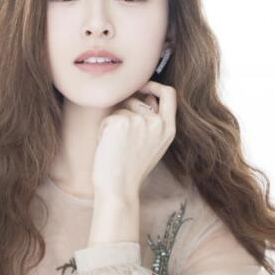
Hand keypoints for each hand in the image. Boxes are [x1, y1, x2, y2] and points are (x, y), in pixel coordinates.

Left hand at [92, 81, 176, 198]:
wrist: (119, 189)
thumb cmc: (131, 170)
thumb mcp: (153, 145)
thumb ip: (154, 121)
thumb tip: (145, 95)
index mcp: (168, 129)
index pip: (169, 94)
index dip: (155, 85)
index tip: (142, 85)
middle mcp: (157, 123)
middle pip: (138, 100)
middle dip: (125, 111)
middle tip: (120, 137)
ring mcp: (140, 121)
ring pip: (122, 108)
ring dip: (114, 123)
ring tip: (116, 145)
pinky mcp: (122, 122)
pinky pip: (109, 117)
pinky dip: (104, 129)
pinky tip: (109, 146)